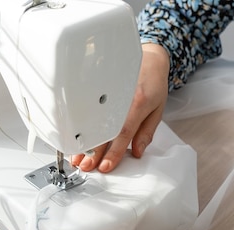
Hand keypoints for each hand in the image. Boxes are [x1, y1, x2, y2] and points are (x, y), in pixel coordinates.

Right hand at [72, 43, 170, 172]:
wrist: (149, 57)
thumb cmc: (154, 84)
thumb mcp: (157, 110)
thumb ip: (146, 132)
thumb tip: (138, 153)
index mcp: (138, 102)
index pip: (123, 132)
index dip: (114, 151)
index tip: (106, 166)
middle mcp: (121, 97)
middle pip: (104, 129)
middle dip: (94, 151)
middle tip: (86, 167)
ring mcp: (107, 91)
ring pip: (93, 121)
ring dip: (84, 142)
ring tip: (77, 158)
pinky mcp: (99, 88)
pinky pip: (90, 110)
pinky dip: (81, 127)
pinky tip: (75, 140)